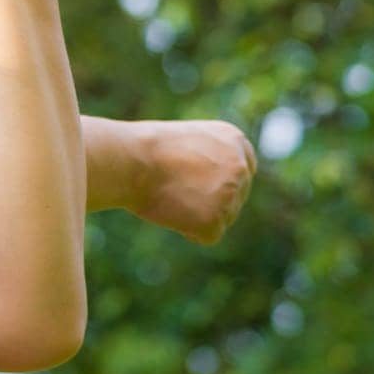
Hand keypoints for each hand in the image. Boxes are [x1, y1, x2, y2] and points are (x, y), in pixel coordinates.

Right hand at [129, 120, 256, 244]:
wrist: (128, 161)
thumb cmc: (143, 149)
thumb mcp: (185, 140)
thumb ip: (209, 158)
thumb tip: (212, 186)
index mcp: (232, 139)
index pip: (246, 167)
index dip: (225, 179)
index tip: (208, 185)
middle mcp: (240, 167)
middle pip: (236, 195)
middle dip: (212, 199)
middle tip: (177, 192)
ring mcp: (230, 195)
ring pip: (222, 216)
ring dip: (197, 213)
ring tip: (167, 195)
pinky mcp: (215, 221)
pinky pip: (207, 235)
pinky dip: (188, 230)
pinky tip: (169, 211)